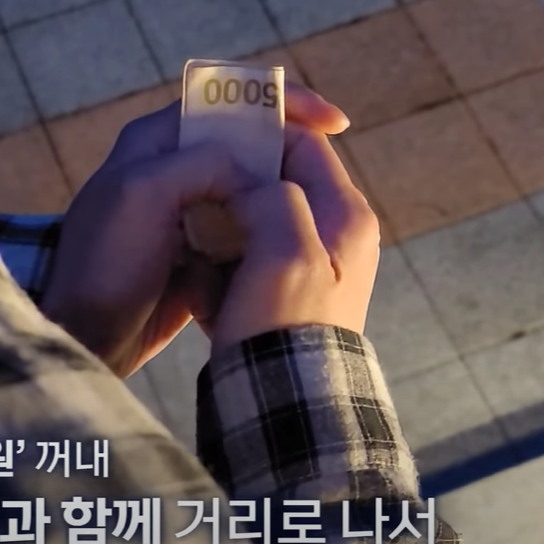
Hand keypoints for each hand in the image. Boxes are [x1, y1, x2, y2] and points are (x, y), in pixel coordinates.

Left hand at [41, 84, 349, 377]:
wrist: (83, 335)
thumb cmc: (104, 263)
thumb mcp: (144, 195)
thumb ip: (201, 164)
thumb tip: (254, 171)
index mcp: (157, 140)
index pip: (228, 100)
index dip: (283, 104)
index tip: (333, 123)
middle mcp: (172, 167)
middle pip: (246, 144)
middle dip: (289, 155)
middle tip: (328, 180)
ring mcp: (186, 210)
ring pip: (250, 188)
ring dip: (283, 197)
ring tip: (318, 214)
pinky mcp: (196, 250)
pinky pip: (244, 229)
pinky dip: (268, 233)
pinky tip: (291, 246)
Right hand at [203, 123, 380, 349]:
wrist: (285, 410)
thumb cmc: (286, 328)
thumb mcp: (286, 250)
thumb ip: (273, 197)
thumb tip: (251, 187)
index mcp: (347, 216)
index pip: (305, 144)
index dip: (260, 134)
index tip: (213, 138)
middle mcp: (334, 236)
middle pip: (276, 182)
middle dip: (234, 188)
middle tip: (198, 194)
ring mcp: (307, 268)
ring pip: (253, 221)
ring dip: (221, 229)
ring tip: (196, 244)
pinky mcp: (280, 296)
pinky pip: (243, 260)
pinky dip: (219, 266)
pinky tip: (204, 286)